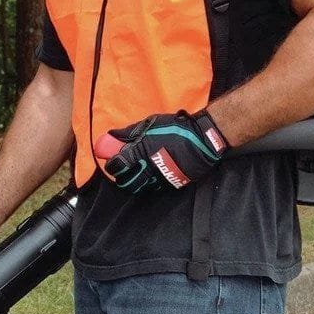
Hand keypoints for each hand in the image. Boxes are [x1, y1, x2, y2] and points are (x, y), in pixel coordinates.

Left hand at [97, 110, 228, 193]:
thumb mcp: (150, 124)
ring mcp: (160, 178)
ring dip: (133, 182)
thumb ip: (130, 132)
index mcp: (141, 151)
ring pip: (139, 188)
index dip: (111, 165)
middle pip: (125, 182)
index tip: (112, 161)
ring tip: (135, 175)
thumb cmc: (176, 128)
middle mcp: (149, 167)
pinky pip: (154, 188)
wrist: (202, 140)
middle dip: (120, 178)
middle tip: (122, 171)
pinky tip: (150, 176)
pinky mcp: (171, 184)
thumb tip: (112, 135)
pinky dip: (149, 184)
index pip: (117, 165)